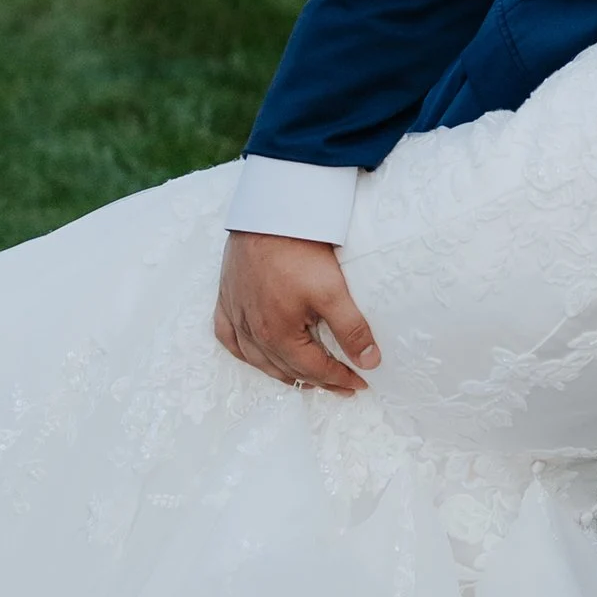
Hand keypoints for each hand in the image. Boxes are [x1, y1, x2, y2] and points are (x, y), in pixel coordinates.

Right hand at [213, 232, 380, 395]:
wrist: (268, 212)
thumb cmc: (299, 249)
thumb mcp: (333, 291)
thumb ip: (352, 330)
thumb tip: (370, 363)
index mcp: (278, 334)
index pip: (314, 369)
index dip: (340, 379)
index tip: (359, 384)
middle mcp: (252, 331)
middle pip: (287, 368)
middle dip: (317, 380)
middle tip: (341, 385)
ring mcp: (236, 314)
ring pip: (257, 359)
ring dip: (282, 372)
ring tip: (305, 378)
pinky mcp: (226, 296)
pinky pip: (228, 337)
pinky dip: (244, 352)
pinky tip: (255, 355)